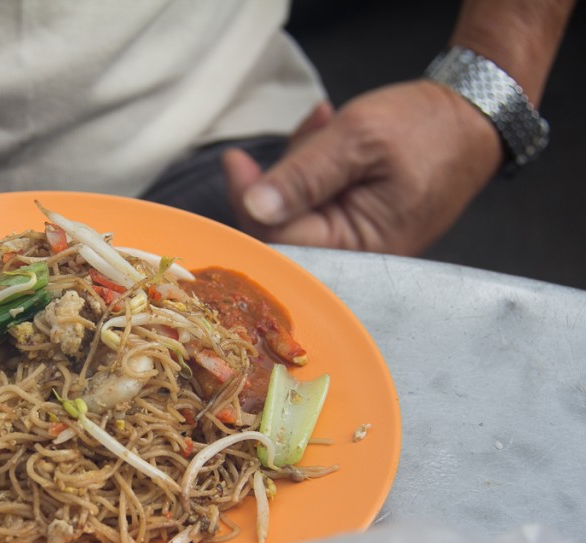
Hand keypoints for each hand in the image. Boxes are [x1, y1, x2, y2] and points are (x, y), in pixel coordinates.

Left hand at [221, 80, 504, 254]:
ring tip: (328, 124)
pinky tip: (327, 131)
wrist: (473, 120)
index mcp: (354, 248)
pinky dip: (310, 165)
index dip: (248, 200)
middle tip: (310, 131)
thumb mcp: (359, 140)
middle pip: (278, 229)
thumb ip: (304, 174)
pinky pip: (310, 200)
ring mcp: (348, 241)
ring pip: (291, 210)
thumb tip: (254, 207)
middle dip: (281, 177)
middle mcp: (349, 257)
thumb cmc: (427, 129)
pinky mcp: (348, 223)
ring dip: (298, 164)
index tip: (235, 160)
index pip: (276, 239)